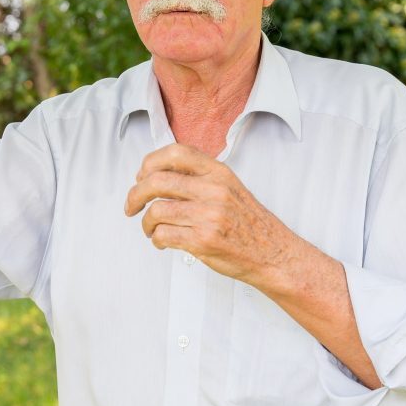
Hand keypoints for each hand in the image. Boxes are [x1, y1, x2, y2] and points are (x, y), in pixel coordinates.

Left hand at [123, 143, 303, 285]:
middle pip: (156, 181)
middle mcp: (213, 190)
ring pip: (156, 211)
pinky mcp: (203, 241)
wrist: (274, 253)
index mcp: (218, 173)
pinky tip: (162, 241)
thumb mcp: (230, 187)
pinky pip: (163, 235)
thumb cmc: (250, 223)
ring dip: (145, 222)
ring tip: (151, 228)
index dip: (149, 162)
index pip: (174, 153)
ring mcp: (208, 216)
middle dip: (135, 195)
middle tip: (132, 205)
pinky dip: (156, 239)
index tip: (141, 176)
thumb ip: (200, 177)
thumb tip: (158, 174)